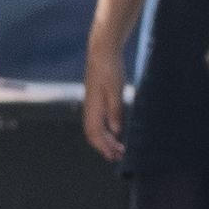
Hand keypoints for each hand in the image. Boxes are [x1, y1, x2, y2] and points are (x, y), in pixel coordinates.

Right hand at [80, 35, 125, 161]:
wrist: (102, 52)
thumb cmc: (110, 70)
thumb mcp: (116, 90)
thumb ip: (115, 111)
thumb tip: (116, 131)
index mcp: (93, 107)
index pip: (94, 133)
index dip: (104, 146)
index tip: (114, 156)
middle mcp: (90, 107)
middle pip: (93, 133)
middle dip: (105, 146)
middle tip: (118, 156)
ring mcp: (92, 104)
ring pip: (95, 128)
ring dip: (105, 139)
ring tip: (118, 147)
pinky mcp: (96, 99)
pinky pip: (97, 120)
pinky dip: (105, 130)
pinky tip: (114, 131)